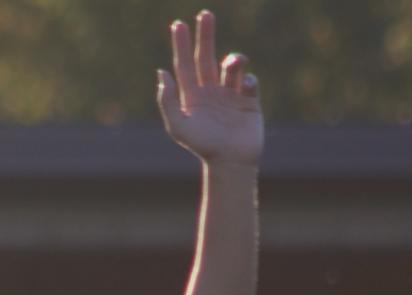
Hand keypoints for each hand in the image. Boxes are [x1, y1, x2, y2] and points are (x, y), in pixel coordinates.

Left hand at [157, 12, 262, 167]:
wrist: (230, 163)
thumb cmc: (203, 147)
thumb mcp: (179, 126)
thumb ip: (168, 100)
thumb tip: (161, 71)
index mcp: (193, 96)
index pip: (185, 65)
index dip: (182, 45)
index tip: (179, 25)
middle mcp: (211, 92)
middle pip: (207, 57)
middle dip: (206, 36)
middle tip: (205, 14)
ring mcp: (231, 95)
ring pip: (232, 66)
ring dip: (234, 60)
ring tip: (236, 62)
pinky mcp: (249, 101)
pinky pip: (251, 81)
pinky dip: (249, 79)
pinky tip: (247, 87)